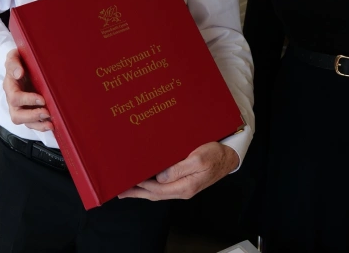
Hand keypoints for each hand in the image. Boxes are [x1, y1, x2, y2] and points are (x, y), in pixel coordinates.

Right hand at [3, 49, 52, 131]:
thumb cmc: (18, 61)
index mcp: (10, 87)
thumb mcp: (14, 57)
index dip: (28, 100)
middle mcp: (14, 101)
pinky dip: (41, 126)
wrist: (20, 66)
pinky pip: (33, 123)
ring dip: (38, 125)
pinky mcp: (29, 111)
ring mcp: (21, 107)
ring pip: (25, 122)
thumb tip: (18, 73)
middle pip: (17, 115)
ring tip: (50, 124)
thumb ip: (13, 63)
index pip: (15, 98)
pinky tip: (51, 125)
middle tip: (46, 113)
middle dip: (32, 116)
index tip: (42, 99)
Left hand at [118, 142, 238, 200]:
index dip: (141, 185)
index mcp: (186, 186)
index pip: (157, 189)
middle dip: (136, 192)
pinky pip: (164, 186)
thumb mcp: (200, 158)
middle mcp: (183, 189)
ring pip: (158, 191)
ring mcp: (183, 186)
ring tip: (127, 188)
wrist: (229, 157)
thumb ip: (180, 169)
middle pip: (154, 194)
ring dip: (142, 190)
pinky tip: (146, 181)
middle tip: (119, 190)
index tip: (128, 180)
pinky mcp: (184, 181)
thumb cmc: (216, 155)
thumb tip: (161, 176)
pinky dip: (151, 185)